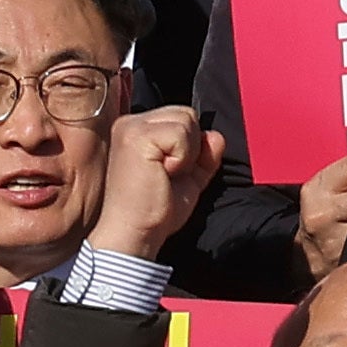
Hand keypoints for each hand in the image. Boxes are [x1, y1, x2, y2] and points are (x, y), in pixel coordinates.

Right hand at [93, 105, 220, 264]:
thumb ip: (203, 154)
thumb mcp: (188, 177)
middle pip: (187, 114)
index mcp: (137, 129)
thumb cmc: (154, 209)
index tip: (170, 173)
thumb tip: (215, 135)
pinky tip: (163, 174)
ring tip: (164, 174)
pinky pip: (182, 133)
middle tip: (168, 174)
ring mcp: (132, 127)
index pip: (182, 117)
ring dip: (187, 153)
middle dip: (190, 146)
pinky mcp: (137, 136)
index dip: (190, 146)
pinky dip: (183, 158)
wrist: (135, 232)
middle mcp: (131, 123)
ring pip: (187, 120)